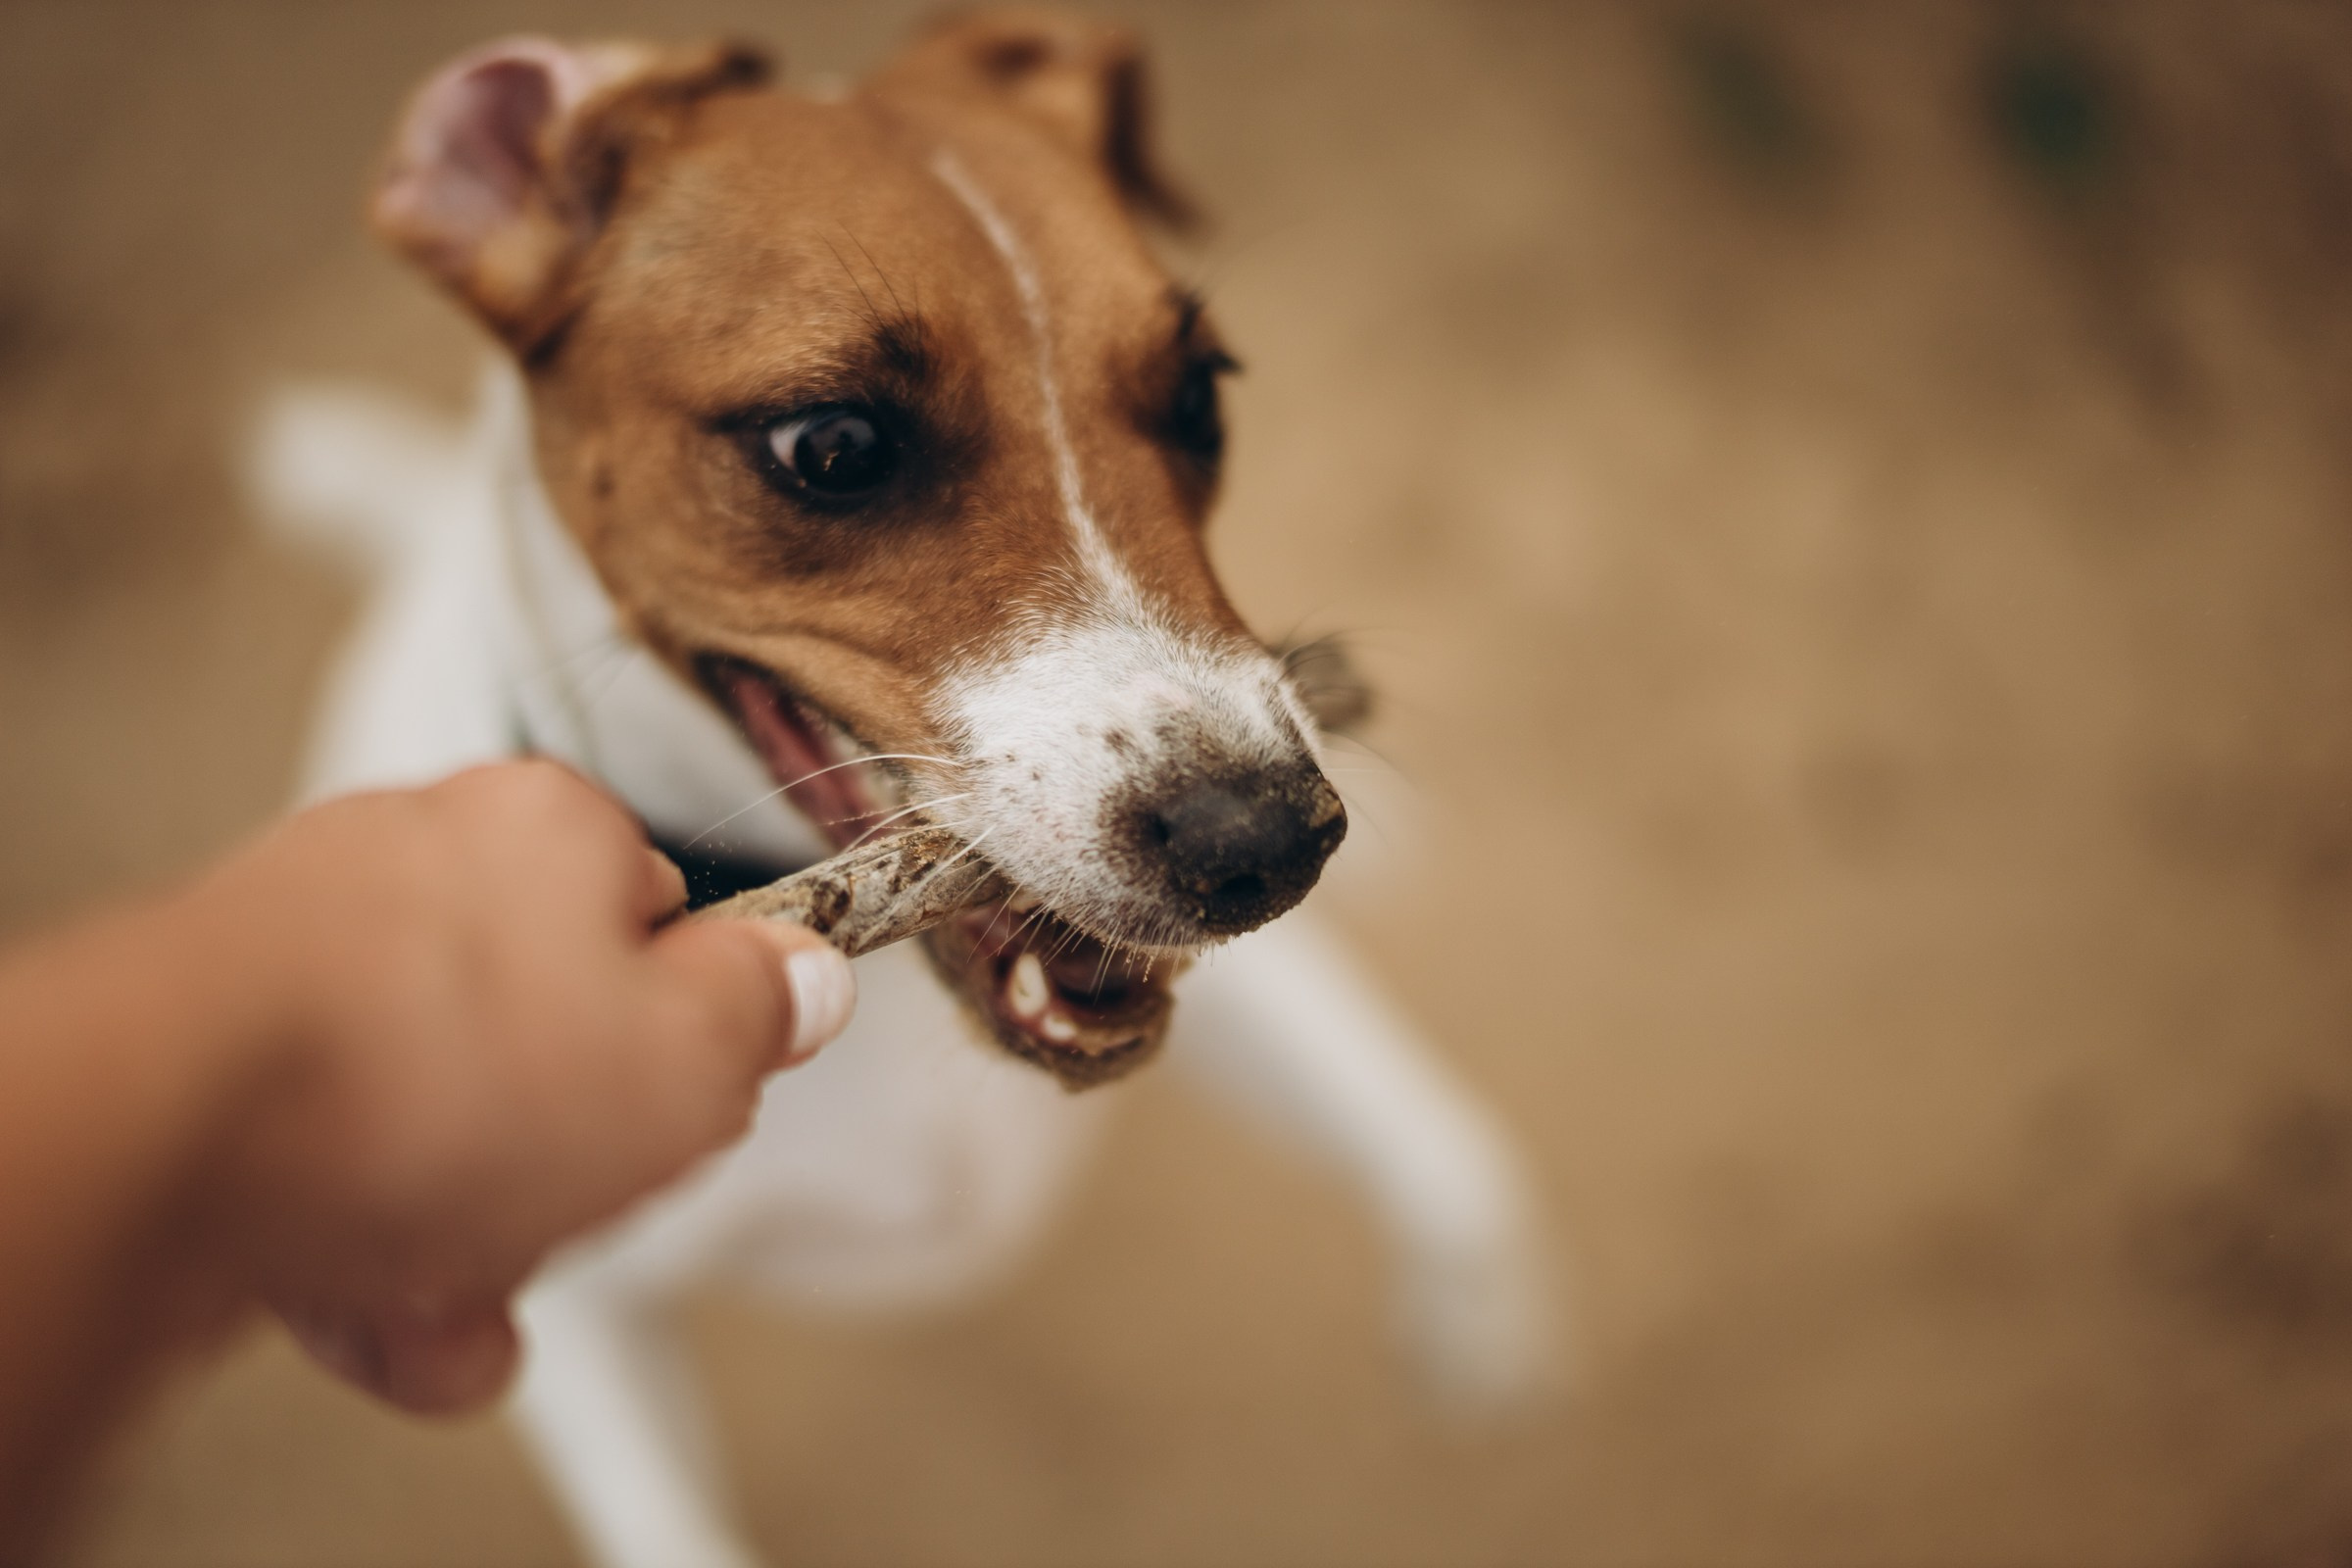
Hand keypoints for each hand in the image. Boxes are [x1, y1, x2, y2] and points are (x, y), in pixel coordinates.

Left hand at [180, 760, 853, 1412]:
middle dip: (568, 1165)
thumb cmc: (429, 1074)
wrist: (164, 1137)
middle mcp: (424, 865)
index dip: (692, 1039)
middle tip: (567, 1212)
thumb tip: (807, 979)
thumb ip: (764, 1011)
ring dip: (472, 1236)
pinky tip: (377, 1311)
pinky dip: (369, 1248)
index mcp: (552, 829)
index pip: (669, 920)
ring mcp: (311, 958)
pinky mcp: (223, 1055)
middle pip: (551, 1034)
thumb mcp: (687, 1058)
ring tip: (455, 1298)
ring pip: (442, 1119)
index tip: (687, 1110)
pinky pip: (336, 1161)